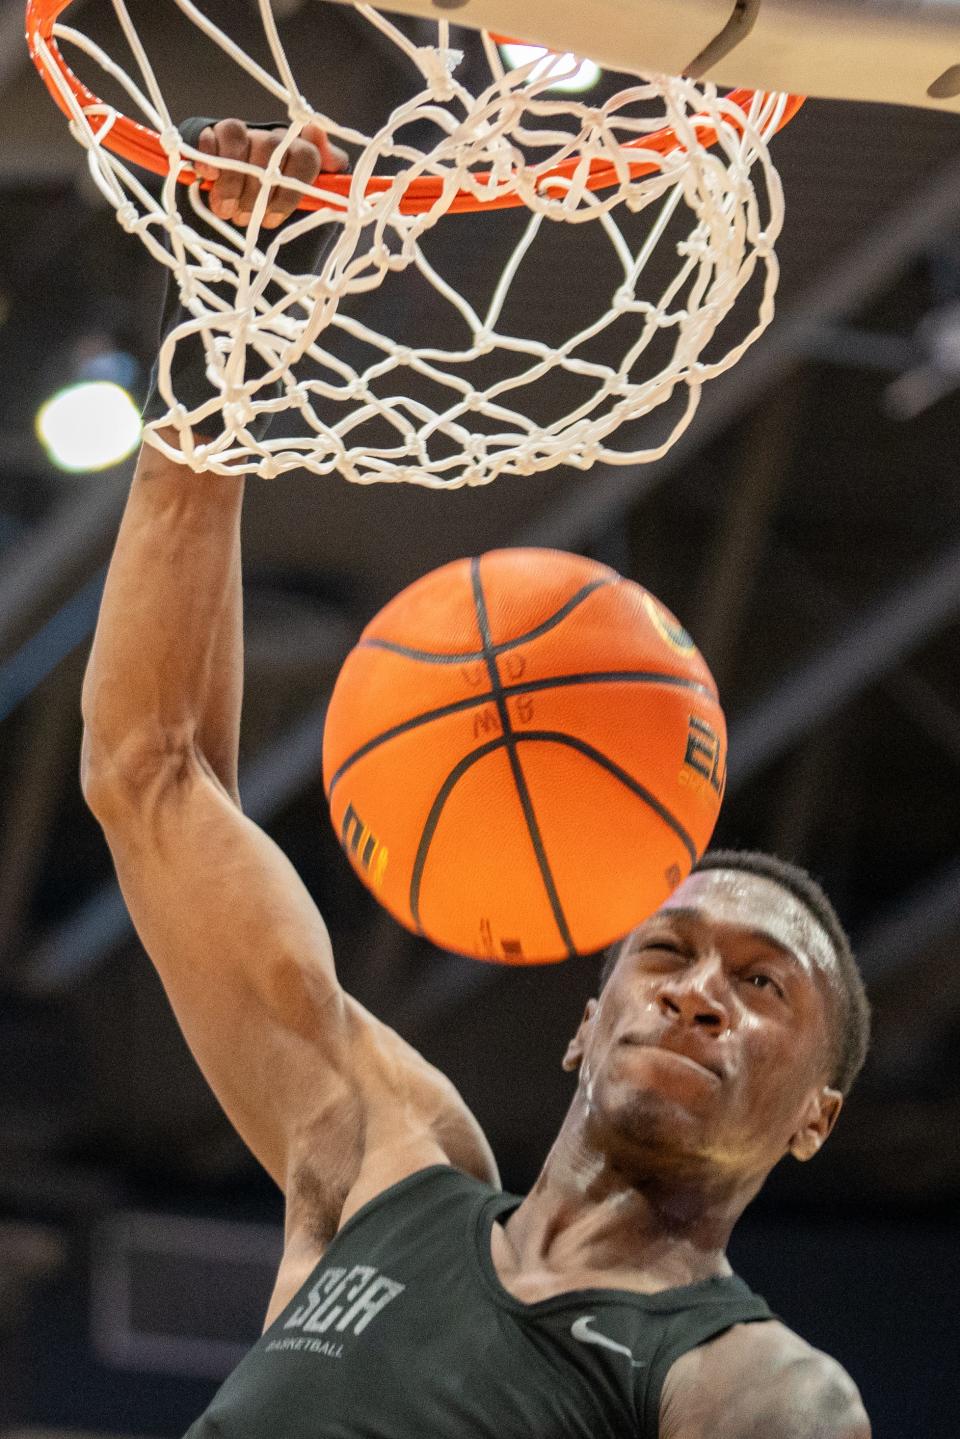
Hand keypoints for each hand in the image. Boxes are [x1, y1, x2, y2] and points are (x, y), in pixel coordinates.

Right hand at [194, 118, 348, 228]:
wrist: (236, 192)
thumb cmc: (275, 203)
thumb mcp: (305, 202)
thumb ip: (324, 185)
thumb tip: (336, 160)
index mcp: (299, 153)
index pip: (306, 156)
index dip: (290, 192)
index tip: (272, 219)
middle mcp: (273, 139)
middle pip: (268, 147)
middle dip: (255, 191)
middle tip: (243, 218)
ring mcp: (244, 134)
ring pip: (239, 138)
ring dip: (231, 179)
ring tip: (225, 210)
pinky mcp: (214, 133)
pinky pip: (213, 134)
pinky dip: (209, 155)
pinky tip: (207, 176)